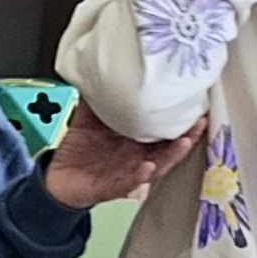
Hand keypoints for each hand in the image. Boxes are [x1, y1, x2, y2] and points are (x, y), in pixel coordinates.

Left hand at [45, 108, 202, 210]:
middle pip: (169, 147)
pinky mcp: (112, 187)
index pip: (163, 129)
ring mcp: (128, 173)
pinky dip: (139, 176)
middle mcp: (137, 158)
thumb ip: (98, 98)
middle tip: (200, 122)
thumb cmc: (79, 151)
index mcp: (135, 141)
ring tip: (184, 142)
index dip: (180, 119)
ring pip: (157, 165)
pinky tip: (148, 167)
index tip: (195, 103)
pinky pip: (128, 183)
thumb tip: (102, 70)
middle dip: (187, 136)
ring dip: (172, 155)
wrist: (56, 178)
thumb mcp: (89, 119)